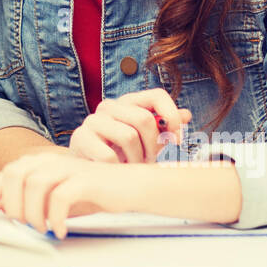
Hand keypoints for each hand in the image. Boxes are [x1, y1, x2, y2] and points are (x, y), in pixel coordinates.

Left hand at [0, 151, 138, 237]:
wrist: (129, 187)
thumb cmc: (90, 194)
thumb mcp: (53, 198)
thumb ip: (27, 199)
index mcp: (39, 163)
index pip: (3, 176)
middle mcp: (50, 160)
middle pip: (14, 176)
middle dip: (13, 206)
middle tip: (26, 226)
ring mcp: (67, 168)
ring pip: (34, 186)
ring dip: (33, 214)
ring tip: (43, 228)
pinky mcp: (85, 180)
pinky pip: (60, 198)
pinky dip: (55, 218)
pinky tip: (60, 230)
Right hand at [68, 88, 190, 162]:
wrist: (87, 171)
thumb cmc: (121, 154)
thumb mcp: (145, 140)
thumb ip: (164, 127)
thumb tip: (187, 115)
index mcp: (128, 102)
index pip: (157, 95)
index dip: (172, 117)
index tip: (177, 140)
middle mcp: (109, 106)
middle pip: (144, 118)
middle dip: (154, 145)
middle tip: (152, 161)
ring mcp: (92, 120)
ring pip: (128, 137)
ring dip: (136, 160)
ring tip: (133, 167)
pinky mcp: (80, 138)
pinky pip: (109, 156)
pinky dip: (118, 169)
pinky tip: (117, 171)